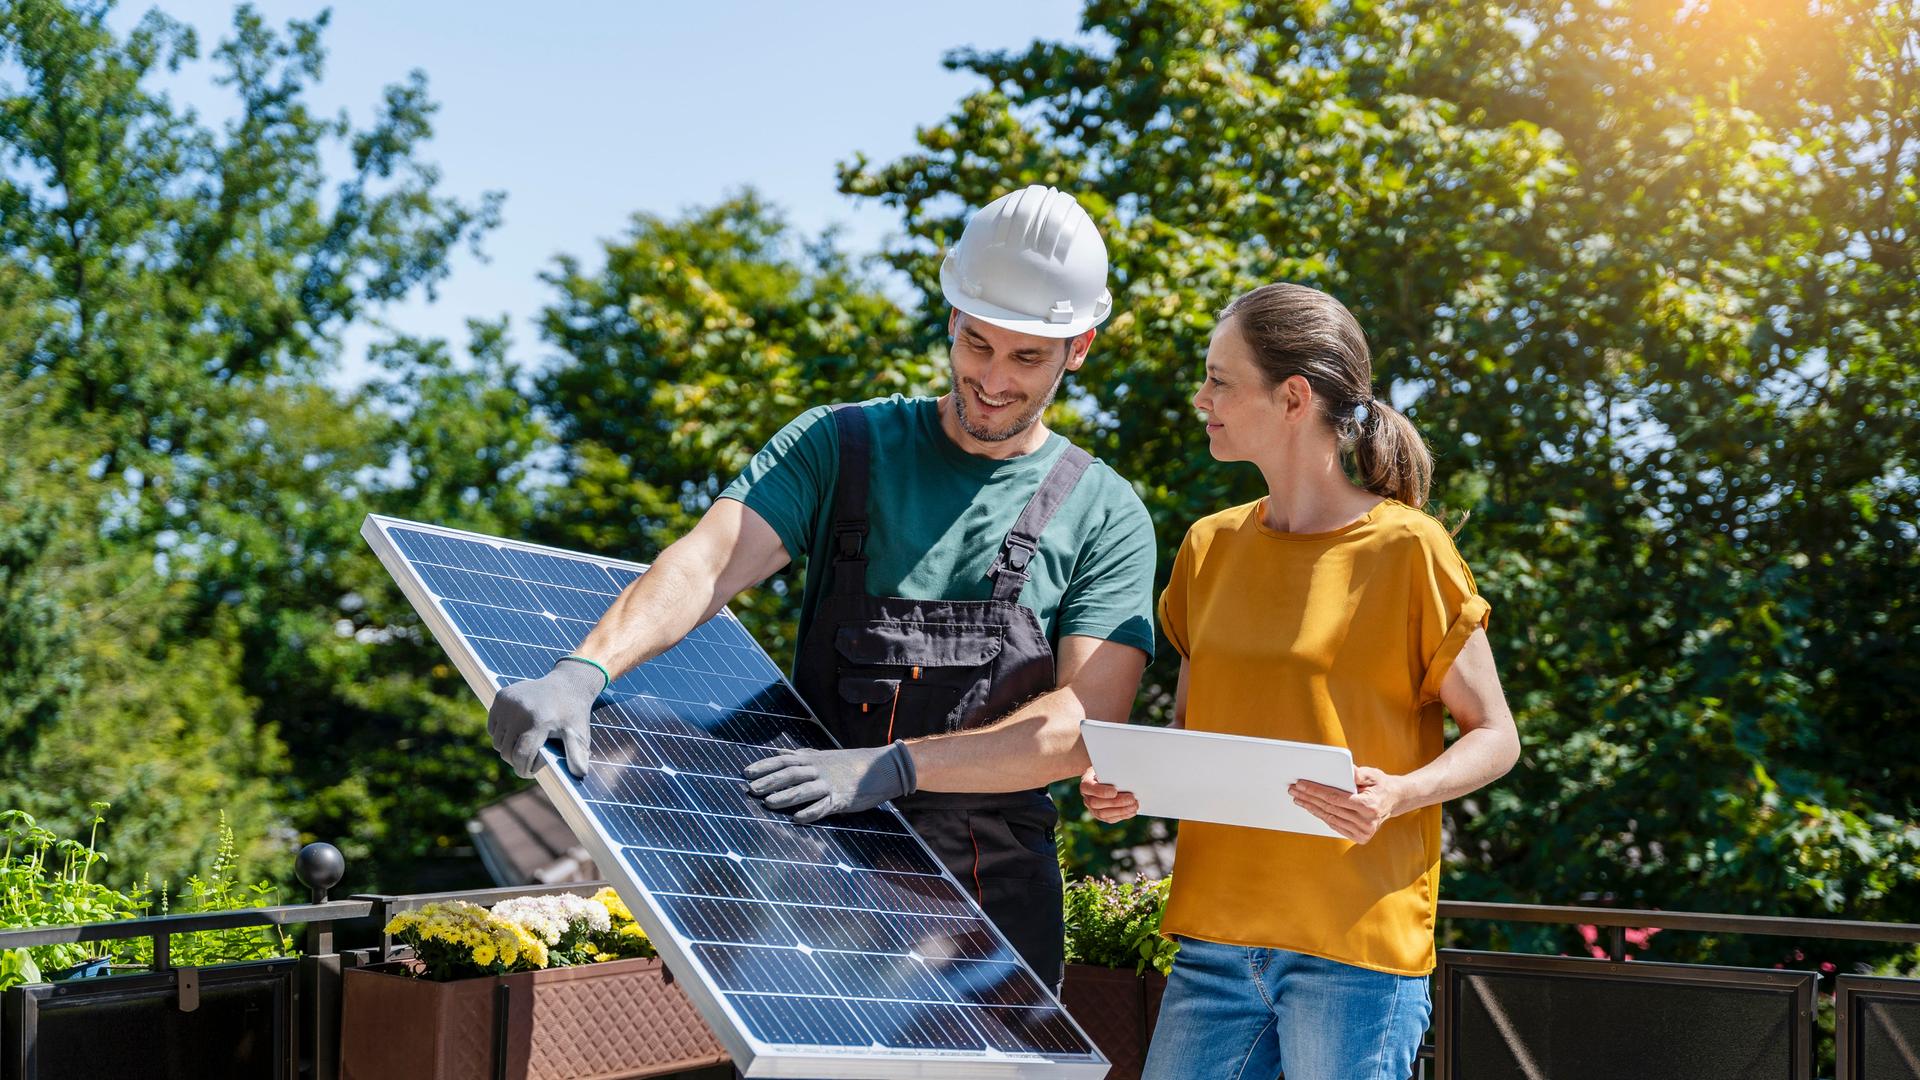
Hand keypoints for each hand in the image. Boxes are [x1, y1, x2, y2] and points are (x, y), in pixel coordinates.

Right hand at [487, 659, 603, 778]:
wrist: (568, 683)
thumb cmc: (573, 714)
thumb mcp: (578, 733)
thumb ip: (578, 755)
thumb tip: (580, 775)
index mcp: (538, 721)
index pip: (521, 755)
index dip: (524, 770)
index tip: (529, 773)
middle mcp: (519, 710)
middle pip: (507, 752)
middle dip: (517, 761)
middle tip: (530, 759)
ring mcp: (507, 702)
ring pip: (497, 742)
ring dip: (508, 748)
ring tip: (525, 745)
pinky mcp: (501, 696)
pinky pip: (492, 728)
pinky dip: (502, 734)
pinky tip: (518, 730)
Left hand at [742, 742, 916, 824]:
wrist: (882, 768)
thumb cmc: (849, 764)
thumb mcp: (823, 756)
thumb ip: (800, 756)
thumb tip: (778, 751)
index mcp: (813, 760)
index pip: (784, 760)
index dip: (764, 765)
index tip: (746, 772)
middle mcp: (819, 770)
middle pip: (790, 774)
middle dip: (770, 782)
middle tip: (751, 790)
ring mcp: (830, 785)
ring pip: (804, 790)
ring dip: (785, 797)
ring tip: (769, 803)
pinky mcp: (842, 800)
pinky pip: (824, 807)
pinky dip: (811, 812)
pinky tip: (798, 819)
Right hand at [1080, 766, 1138, 823]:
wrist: (1103, 778)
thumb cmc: (1107, 772)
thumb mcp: (1106, 768)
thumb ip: (1111, 773)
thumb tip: (1126, 777)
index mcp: (1086, 783)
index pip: (1089, 788)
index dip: (1101, 791)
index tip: (1114, 791)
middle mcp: (1087, 798)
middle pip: (1096, 803)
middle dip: (1116, 802)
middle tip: (1131, 798)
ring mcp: (1092, 809)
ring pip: (1103, 814)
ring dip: (1121, 810)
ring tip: (1134, 805)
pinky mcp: (1101, 816)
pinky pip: (1110, 819)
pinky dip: (1122, 815)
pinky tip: (1132, 811)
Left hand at [1289, 766, 1405, 842]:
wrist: (1395, 800)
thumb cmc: (1381, 785)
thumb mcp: (1373, 774)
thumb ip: (1359, 773)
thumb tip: (1347, 770)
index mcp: (1369, 807)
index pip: (1335, 798)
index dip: (1315, 791)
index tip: (1301, 784)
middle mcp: (1367, 822)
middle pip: (1330, 809)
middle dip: (1309, 798)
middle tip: (1294, 790)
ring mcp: (1364, 832)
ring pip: (1330, 819)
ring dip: (1312, 808)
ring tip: (1299, 799)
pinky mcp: (1360, 837)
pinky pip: (1335, 825)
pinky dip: (1322, 816)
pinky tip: (1312, 808)